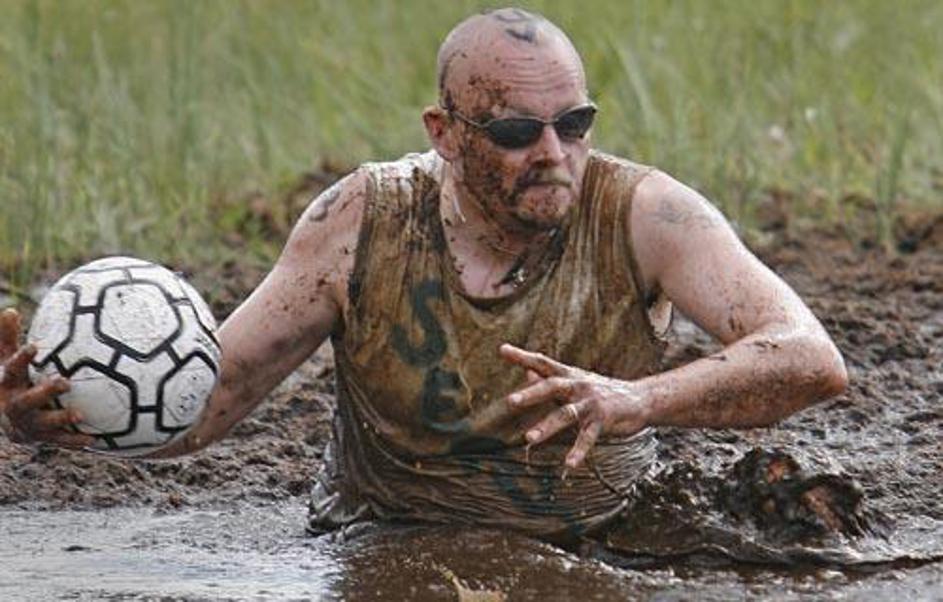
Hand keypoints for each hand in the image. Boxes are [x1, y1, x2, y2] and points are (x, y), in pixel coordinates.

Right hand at [0, 308, 92, 446]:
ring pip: (43, 424)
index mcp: (7, 385)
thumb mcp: (5, 359)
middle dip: (44, 392)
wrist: (2, 418)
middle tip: (63, 382)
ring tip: (80, 414)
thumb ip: (9, 338)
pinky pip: (59, 441)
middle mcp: (15, 405)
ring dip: (61, 419)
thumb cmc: (11, 379)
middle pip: (27, 400)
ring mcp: (28, 424)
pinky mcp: (41, 438)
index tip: (34, 346)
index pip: (11, 370)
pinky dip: (74, 441)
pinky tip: (94, 439)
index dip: (20, 359)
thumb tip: (11, 310)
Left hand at [500, 343, 651, 469]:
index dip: (522, 356)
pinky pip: (588, 437)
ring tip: (528, 439)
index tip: (502, 350)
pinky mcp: (603, 420)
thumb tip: (527, 372)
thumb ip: (550, 379)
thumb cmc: (602, 391)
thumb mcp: (576, 382)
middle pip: (552, 386)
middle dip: (531, 394)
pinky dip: (578, 452)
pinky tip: (568, 466)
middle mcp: (578, 385)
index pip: (543, 362)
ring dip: (546, 427)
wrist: (640, 399)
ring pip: (566, 414)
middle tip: (510, 401)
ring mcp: (590, 403)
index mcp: (569, 375)